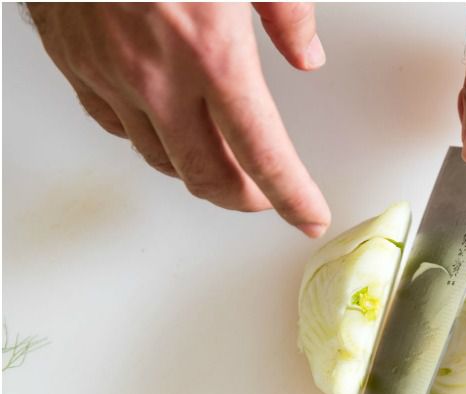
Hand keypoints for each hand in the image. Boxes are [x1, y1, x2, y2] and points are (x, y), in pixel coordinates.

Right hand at [27, 2, 328, 235]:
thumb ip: (287, 12)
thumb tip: (307, 54)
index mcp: (211, 53)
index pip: (263, 154)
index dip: (293, 197)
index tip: (310, 217)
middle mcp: (156, 75)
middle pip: (207, 175)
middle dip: (244, 197)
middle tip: (266, 195)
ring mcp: (107, 72)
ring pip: (157, 158)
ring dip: (194, 171)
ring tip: (220, 164)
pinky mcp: (71, 59)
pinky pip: (112, 124)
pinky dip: (145, 137)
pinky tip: (164, 127)